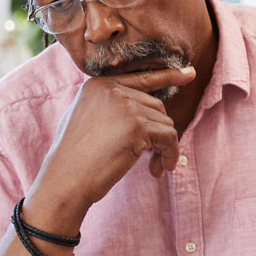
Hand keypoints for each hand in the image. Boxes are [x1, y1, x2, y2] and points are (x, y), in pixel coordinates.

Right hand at [31, 66, 197, 214]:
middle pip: (156, 106)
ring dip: (164, 148)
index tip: (189, 74)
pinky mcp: (137, 125)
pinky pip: (169, 137)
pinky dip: (169, 154)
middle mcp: (112, 89)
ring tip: (153, 168)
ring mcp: (125, 105)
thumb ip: (111, 107)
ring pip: (165, 123)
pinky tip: (158, 170)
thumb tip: (147, 109)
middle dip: (159, 134)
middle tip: (154, 160)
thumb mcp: (87, 120)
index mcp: (98, 84)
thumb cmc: (74, 159)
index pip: (141, 78)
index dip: (167, 76)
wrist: (65, 180)